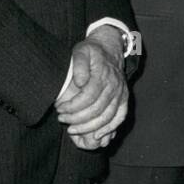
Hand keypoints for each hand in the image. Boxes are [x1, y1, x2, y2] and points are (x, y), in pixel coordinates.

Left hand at [55, 25, 127, 146]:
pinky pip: (120, 117)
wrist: (111, 48)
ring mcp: (121, 93)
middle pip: (97, 110)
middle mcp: (114, 86)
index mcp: (103, 75)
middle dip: (77, 119)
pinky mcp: (124, 99)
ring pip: (107, 117)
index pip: (88, 97)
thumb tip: (80, 82)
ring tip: (73, 129)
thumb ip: (79, 64)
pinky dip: (110, 129)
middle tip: (62, 119)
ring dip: (89, 127)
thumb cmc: (92, 51)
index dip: (72, 107)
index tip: (59, 109)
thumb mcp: (81, 51)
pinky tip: (98, 136)